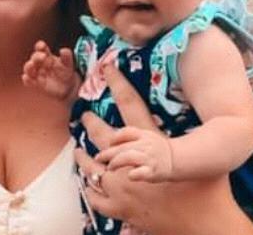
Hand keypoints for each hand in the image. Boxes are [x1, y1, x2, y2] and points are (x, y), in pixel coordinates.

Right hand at [22, 40, 77, 99]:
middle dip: (37, 56)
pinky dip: (26, 79)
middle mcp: (39, 63)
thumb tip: (63, 50)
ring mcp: (35, 73)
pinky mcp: (34, 83)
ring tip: (32, 64)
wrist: (66, 88)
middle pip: (34, 57)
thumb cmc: (65, 73)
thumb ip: (66, 57)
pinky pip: (27, 80)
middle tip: (43, 56)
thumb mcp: (68, 65)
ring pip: (28, 68)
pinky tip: (27, 78)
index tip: (42, 46)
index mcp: (46, 54)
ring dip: (29, 66)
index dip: (40, 46)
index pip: (40, 48)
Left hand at [74, 62, 252, 234]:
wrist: (206, 221)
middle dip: (92, 124)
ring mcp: (124, 184)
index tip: (105, 68)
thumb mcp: (199, 154)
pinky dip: (92, 189)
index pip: (131, 105)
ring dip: (86, 159)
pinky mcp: (122, 206)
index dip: (118, 83)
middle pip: (104, 135)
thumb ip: (187, 137)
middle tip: (84, 116)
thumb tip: (200, 117)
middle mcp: (133, 159)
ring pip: (95, 166)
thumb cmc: (208, 187)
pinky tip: (88, 183)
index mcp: (151, 141)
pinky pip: (96, 196)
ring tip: (79, 153)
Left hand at [96, 126, 173, 181]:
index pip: (125, 132)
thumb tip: (109, 141)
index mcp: (143, 135)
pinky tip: (129, 177)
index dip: (114, 138)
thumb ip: (129, 137)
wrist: (181, 161)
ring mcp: (149, 158)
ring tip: (109, 168)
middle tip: (98, 158)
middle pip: (121, 147)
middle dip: (107, 153)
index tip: (107, 145)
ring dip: (115, 163)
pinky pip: (140, 173)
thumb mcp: (146, 136)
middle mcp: (145, 144)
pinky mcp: (154, 172)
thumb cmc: (159, 150)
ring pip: (126, 157)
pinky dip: (133, 174)